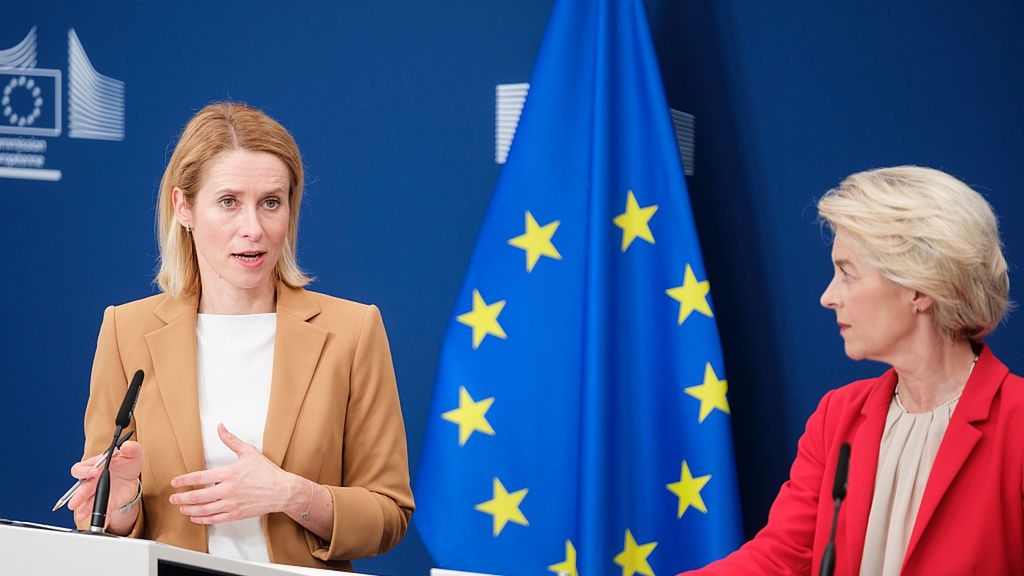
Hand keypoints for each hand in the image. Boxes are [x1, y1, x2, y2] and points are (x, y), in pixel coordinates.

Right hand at [67, 440, 142, 529]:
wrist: (133, 477)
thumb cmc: (126, 462)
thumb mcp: (132, 453)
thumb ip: (131, 449)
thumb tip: (127, 446)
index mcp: (95, 466)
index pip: (81, 469)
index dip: (84, 470)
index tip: (93, 472)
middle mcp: (92, 481)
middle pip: (81, 488)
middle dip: (78, 496)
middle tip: (74, 502)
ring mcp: (98, 493)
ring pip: (88, 502)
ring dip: (84, 509)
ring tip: (81, 516)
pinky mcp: (107, 503)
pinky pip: (103, 511)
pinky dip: (102, 518)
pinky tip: (101, 524)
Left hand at [170, 423, 299, 523]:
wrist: (282, 490)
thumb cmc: (266, 472)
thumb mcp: (249, 452)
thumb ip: (231, 440)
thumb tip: (220, 427)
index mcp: (229, 473)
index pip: (200, 478)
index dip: (184, 480)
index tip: (175, 482)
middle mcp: (229, 490)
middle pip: (198, 496)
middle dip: (182, 498)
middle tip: (173, 498)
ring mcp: (232, 503)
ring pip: (204, 510)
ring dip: (189, 510)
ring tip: (181, 508)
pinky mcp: (237, 514)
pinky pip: (215, 519)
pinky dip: (203, 519)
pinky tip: (196, 517)